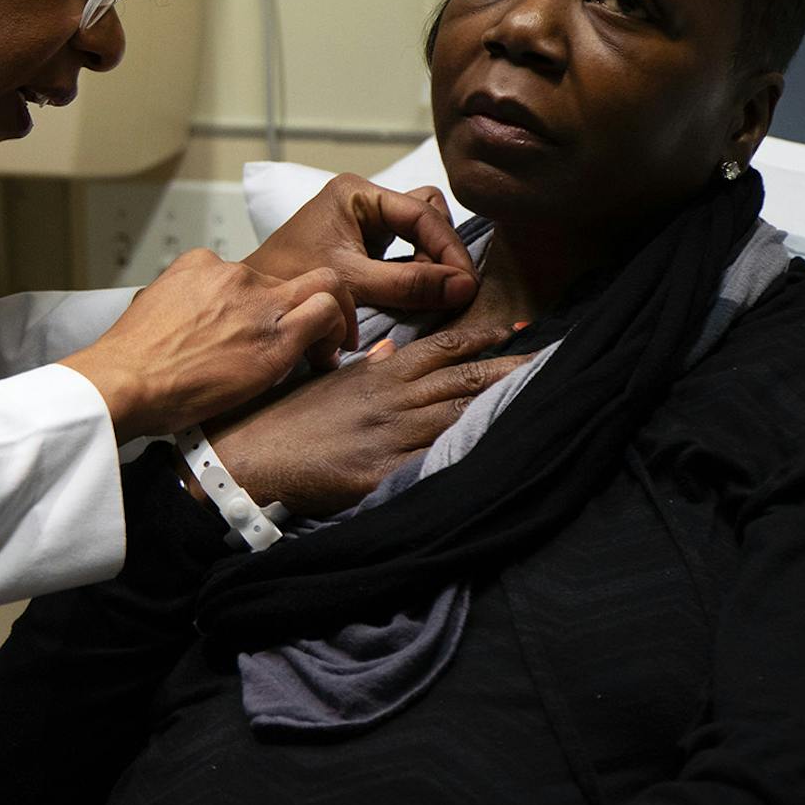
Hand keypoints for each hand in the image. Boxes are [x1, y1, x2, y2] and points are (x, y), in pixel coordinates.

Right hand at [61, 250, 352, 443]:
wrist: (126, 380)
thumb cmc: (130, 360)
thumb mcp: (151, 310)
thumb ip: (179, 306)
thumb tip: (184, 321)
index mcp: (201, 265)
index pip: (251, 276)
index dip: (263, 304)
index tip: (262, 329)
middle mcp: (234, 274)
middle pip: (290, 278)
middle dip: (303, 307)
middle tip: (309, 339)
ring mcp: (259, 301)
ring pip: (325, 283)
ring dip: (332, 314)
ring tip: (325, 349)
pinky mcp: (278, 335)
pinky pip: (326, 312)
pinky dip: (336, 331)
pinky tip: (324, 357)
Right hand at [204, 323, 526, 516]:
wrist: (247, 454)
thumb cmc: (286, 417)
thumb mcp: (328, 383)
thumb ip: (364, 370)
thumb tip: (389, 356)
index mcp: (379, 373)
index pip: (442, 345)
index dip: (484, 336)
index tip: (520, 329)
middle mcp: (391, 399)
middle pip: (465, 379)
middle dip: (512, 369)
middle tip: (557, 360)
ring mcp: (389, 436)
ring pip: (460, 417)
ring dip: (504, 409)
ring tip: (547, 402)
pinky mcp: (380, 474)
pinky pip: (435, 465)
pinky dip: (469, 458)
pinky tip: (500, 457)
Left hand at [245, 176, 476, 351]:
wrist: (254, 305)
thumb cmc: (290, 282)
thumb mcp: (354, 282)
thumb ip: (409, 284)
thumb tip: (464, 287)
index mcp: (356, 193)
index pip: (421, 212)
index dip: (448, 248)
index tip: (467, 284)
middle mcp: (363, 200)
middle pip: (427, 214)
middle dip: (440, 251)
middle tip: (449, 289)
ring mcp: (364, 221)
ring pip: (420, 232)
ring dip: (431, 263)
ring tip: (432, 295)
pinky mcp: (365, 245)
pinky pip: (406, 251)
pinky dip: (416, 272)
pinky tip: (418, 295)